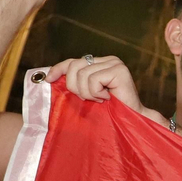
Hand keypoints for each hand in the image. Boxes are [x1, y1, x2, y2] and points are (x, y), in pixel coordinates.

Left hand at [44, 55, 166, 124]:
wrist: (133, 120)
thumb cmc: (111, 110)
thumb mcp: (88, 94)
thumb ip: (76, 82)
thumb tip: (50, 77)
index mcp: (101, 62)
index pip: (74, 60)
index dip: (59, 69)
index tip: (48, 79)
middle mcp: (109, 59)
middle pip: (75, 66)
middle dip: (75, 86)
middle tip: (89, 99)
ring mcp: (115, 63)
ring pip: (82, 74)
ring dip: (88, 92)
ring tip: (100, 99)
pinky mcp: (119, 70)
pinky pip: (93, 80)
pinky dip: (96, 93)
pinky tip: (108, 97)